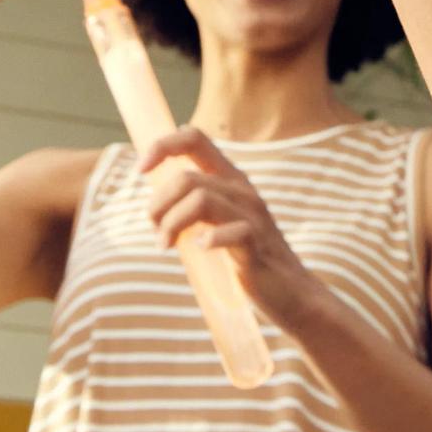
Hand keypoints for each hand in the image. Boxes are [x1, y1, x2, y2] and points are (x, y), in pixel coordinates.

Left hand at [141, 128, 329, 332]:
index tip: (141, 169)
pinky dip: (207, 239)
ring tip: (166, 246)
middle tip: (157, 233)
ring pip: (199, 198)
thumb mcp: (220, 221)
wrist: (290, 292)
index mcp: (230, 179)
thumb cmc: (248, 257)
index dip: (163, 145)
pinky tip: (200, 248)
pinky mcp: (256, 242)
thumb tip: (157, 197)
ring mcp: (251, 214)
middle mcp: (241, 189)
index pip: (194, 138)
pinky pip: (227, 230)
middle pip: (186, 177)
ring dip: (171, 224)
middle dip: (158, 205)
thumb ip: (196, 204)